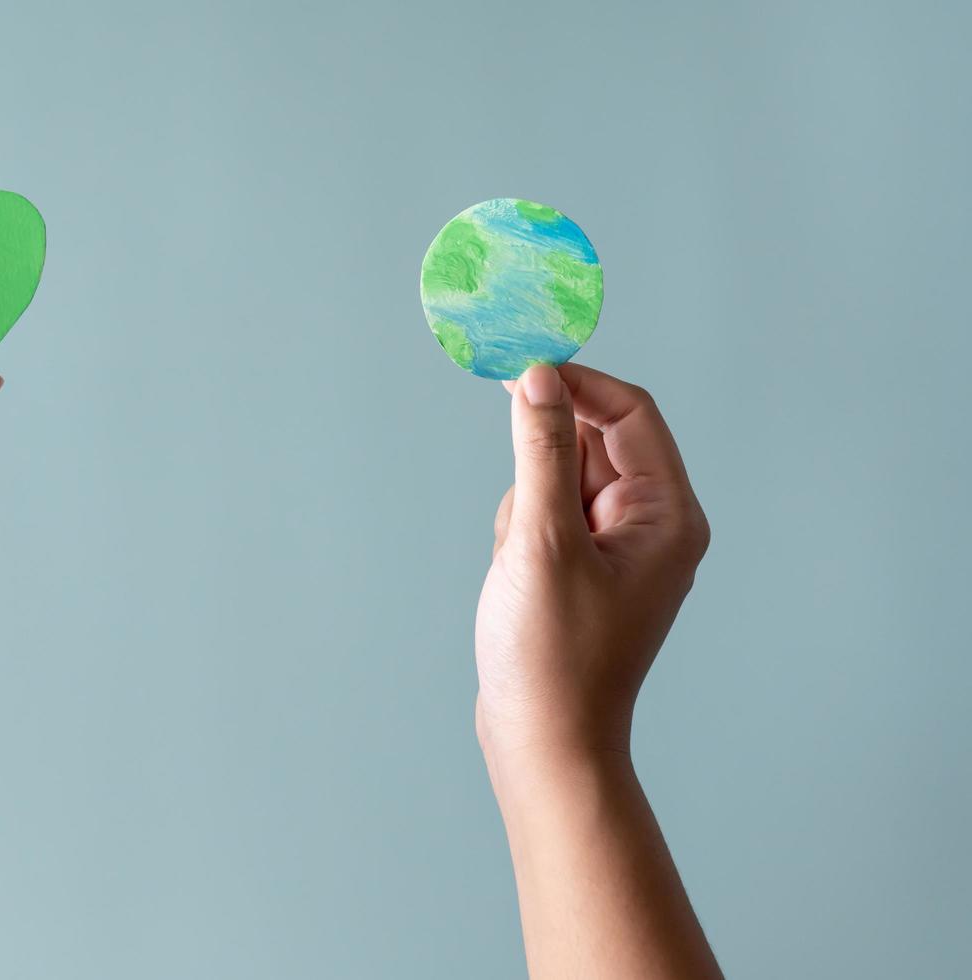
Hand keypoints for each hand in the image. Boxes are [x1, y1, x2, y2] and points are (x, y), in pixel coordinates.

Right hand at [475, 363, 709, 765]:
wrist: (543, 743)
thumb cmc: (552, 654)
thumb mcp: (541, 541)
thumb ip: (540, 449)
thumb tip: (538, 375)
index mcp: (668, 515)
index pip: (629, 413)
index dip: (576, 383)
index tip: (518, 366)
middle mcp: (652, 526)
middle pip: (590, 445)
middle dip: (540, 470)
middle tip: (520, 518)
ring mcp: (617, 550)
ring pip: (557, 481)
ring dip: (525, 509)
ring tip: (523, 572)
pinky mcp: (584, 568)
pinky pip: (546, 517)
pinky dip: (520, 536)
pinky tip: (517, 586)